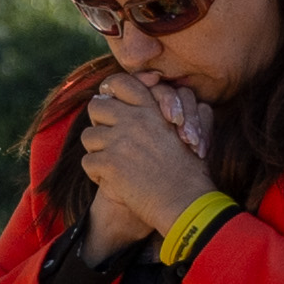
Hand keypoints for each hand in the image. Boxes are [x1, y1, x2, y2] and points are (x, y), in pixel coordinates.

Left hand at [77, 75, 212, 253]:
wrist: (184, 200)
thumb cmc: (192, 167)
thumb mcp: (196, 126)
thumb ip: (183, 103)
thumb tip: (161, 85)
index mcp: (152, 107)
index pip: (118, 83)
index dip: (110, 92)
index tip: (114, 106)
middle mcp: (133, 119)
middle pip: (95, 106)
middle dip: (99, 121)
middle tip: (111, 137)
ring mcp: (119, 141)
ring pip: (88, 135)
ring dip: (97, 149)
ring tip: (112, 161)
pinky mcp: (109, 164)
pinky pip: (88, 161)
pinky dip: (96, 172)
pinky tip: (112, 179)